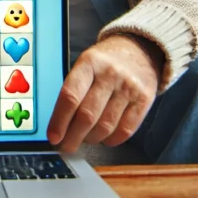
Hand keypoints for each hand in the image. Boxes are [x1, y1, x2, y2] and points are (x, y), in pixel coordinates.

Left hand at [47, 34, 162, 152]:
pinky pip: (125, 130)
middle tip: (66, 146)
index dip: (59, 120)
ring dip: (91, 139)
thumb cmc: (105, 63)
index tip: (54, 137)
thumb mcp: (85, 65)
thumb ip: (73, 91)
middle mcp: (110, 74)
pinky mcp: (144, 100)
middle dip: (73, 137)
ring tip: (85, 139)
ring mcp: (129, 87)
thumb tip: (59, 125)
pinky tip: (104, 137)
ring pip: (106, 126)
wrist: (139, 50)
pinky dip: (111, 140)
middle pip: (87, 115)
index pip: (70, 96)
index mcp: (89, 63)